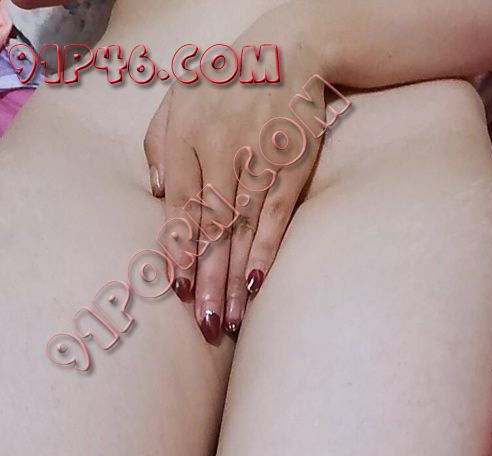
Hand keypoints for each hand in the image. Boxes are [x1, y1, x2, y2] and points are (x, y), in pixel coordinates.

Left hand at [144, 13, 323, 340]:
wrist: (286, 53)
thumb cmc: (223, 82)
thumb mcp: (177, 98)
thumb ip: (160, 144)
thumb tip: (157, 194)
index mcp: (187, 137)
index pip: (179, 205)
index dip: (178, 250)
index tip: (176, 290)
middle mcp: (220, 150)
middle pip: (210, 228)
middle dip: (206, 280)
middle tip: (202, 324)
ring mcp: (257, 161)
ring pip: (242, 232)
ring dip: (233, 281)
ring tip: (226, 321)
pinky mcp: (290, 170)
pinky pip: (276, 219)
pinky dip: (266, 254)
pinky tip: (256, 288)